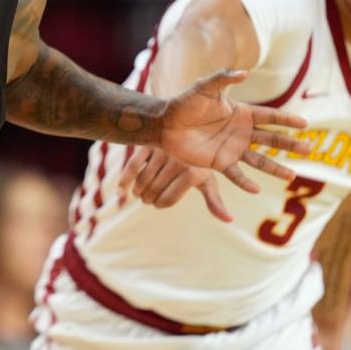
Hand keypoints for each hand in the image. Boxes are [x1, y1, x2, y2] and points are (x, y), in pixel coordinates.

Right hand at [118, 146, 235, 220]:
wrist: (191, 129)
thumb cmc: (198, 162)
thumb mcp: (207, 179)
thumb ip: (215, 201)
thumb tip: (229, 220)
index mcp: (193, 171)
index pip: (169, 197)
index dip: (162, 204)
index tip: (159, 205)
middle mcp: (177, 161)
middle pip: (155, 190)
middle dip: (149, 198)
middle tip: (148, 200)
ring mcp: (161, 152)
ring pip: (144, 179)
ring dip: (139, 191)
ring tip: (140, 194)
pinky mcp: (147, 144)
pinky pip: (133, 165)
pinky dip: (125, 180)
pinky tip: (121, 192)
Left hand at [155, 68, 309, 192]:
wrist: (165, 124)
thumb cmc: (184, 103)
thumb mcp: (204, 88)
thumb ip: (223, 79)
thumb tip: (244, 72)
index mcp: (241, 113)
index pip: (270, 117)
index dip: (287, 120)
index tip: (305, 124)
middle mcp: (241, 132)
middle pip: (271, 139)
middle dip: (290, 144)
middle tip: (310, 149)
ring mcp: (232, 148)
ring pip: (260, 160)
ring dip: (275, 168)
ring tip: (293, 175)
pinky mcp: (219, 162)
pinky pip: (236, 175)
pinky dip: (245, 183)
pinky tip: (257, 189)